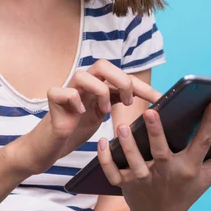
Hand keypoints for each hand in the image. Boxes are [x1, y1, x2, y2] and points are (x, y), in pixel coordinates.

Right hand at [15, 59, 161, 174]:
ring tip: (103, 111)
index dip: (142, 87)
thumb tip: (144, 101)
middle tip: (128, 101)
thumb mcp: (101, 114)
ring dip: (99, 91)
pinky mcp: (53, 101)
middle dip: (121, 80)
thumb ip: (116, 101)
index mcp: (96, 85)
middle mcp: (82, 84)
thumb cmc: (75, 128)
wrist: (49, 146)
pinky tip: (79, 114)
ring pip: (84, 74)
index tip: (160, 99)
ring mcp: (67, 90)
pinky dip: (74, 101)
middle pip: (103, 65)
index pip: (122, 77)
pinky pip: (63, 91)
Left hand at [98, 101, 210, 210]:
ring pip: (134, 161)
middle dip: (156, 132)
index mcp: (189, 167)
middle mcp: (167, 173)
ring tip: (122, 126)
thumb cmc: (186, 191)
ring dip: (127, 144)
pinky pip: (112, 171)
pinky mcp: (125, 184)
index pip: (202, 143)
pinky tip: (101, 142)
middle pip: (161, 151)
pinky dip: (105, 158)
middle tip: (150, 111)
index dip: (210, 122)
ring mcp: (144, 180)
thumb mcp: (208, 177)